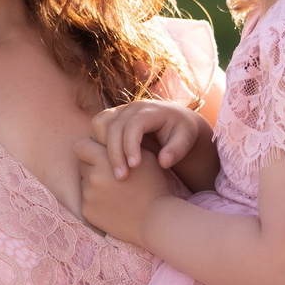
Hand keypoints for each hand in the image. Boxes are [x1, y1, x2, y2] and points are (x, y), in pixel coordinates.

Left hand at [74, 135, 177, 247]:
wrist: (155, 220)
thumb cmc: (154, 186)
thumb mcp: (143, 157)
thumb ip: (121, 145)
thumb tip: (106, 137)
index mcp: (105, 159)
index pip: (81, 145)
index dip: (89, 148)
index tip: (99, 153)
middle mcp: (93, 176)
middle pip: (81, 163)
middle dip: (92, 165)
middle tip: (109, 172)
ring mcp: (89, 195)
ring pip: (84, 182)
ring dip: (94, 183)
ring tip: (115, 191)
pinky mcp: (88, 211)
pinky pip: (87, 200)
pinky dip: (96, 201)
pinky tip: (114, 204)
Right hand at [90, 99, 211, 180]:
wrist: (175, 122)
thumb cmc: (182, 133)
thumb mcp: (186, 140)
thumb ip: (177, 150)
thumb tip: (163, 162)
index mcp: (151, 110)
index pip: (134, 125)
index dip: (130, 145)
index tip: (134, 167)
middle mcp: (132, 107)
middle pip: (114, 126)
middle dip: (115, 153)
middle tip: (121, 177)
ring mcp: (120, 111)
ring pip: (99, 123)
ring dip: (101, 147)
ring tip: (114, 170)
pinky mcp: (112, 119)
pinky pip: (97, 127)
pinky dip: (98, 144)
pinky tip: (109, 163)